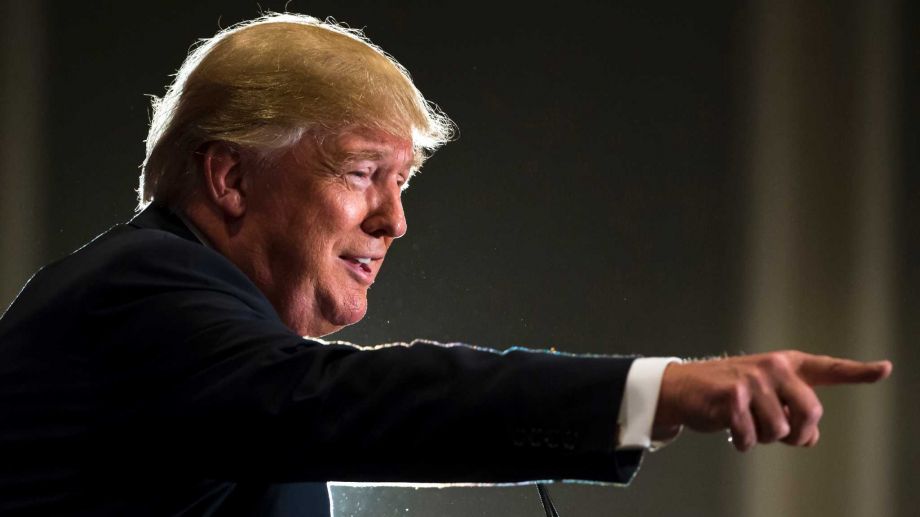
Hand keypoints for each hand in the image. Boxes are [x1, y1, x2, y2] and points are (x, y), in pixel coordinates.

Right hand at [654, 350, 891, 450]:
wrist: (684, 388)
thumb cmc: (730, 394)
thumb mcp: (766, 398)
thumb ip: (794, 412)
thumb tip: (810, 439)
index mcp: (787, 365)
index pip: (828, 369)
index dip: (858, 371)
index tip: (884, 369)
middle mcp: (773, 367)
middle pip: (811, 413)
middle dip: (798, 434)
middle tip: (783, 436)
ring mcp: (753, 380)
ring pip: (780, 431)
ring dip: (764, 439)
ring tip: (748, 426)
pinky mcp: (732, 397)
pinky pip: (752, 437)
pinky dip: (743, 443)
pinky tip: (732, 431)